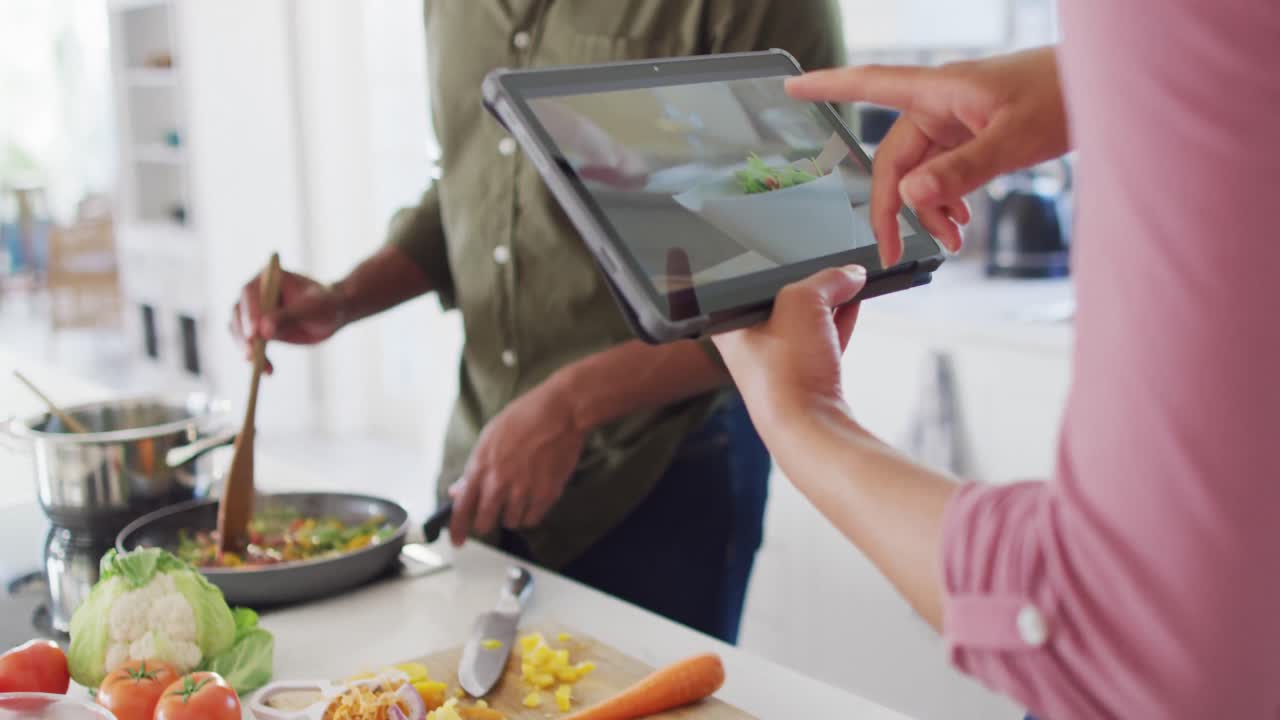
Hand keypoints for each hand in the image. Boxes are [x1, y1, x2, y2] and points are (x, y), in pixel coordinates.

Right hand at [230, 267, 343, 372]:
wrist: (333, 314)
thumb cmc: (326, 304)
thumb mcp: (312, 308)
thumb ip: (288, 316)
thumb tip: (264, 331)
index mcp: (268, 277)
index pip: (250, 294)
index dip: (250, 313)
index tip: (255, 334)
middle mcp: (256, 292)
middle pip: (239, 313)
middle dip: (244, 335)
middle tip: (251, 355)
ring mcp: (254, 311)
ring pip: (239, 331)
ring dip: (247, 350)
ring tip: (261, 367)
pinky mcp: (257, 329)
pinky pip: (249, 345)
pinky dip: (256, 359)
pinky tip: (268, 370)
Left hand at [447, 379, 586, 544]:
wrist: (560, 413)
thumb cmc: (525, 418)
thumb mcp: (490, 437)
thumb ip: (474, 468)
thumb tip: (459, 489)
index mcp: (481, 466)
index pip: (462, 508)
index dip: (457, 529)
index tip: (456, 540)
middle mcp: (499, 482)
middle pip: (485, 522)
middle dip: (487, 521)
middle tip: (493, 513)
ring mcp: (523, 490)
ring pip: (510, 522)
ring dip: (512, 514)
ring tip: (520, 494)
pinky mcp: (546, 495)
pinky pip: (532, 519)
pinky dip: (531, 513)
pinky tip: (534, 497)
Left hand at [712, 266, 865, 426]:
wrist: (809, 430)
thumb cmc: (786, 372)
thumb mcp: (802, 303)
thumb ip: (826, 280)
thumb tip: (851, 273)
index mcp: (729, 326)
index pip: (747, 284)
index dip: (773, 265)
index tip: (794, 252)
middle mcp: (749, 346)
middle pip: (781, 301)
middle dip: (809, 284)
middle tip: (833, 265)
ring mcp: (778, 365)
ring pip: (805, 321)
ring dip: (829, 302)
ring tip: (852, 280)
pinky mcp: (805, 379)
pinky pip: (823, 340)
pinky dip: (839, 323)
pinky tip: (855, 303)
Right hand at [786, 47, 1069, 266]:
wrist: (1106, 89)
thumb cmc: (1064, 94)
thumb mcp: (1012, 139)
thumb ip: (960, 170)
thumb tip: (909, 196)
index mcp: (938, 92)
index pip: (869, 84)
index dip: (827, 86)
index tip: (792, 87)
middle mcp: (940, 104)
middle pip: (895, 158)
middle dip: (894, 206)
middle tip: (896, 250)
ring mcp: (957, 121)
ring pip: (920, 171)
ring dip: (927, 209)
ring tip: (952, 240)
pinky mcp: (974, 134)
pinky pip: (944, 171)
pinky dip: (946, 199)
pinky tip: (960, 221)